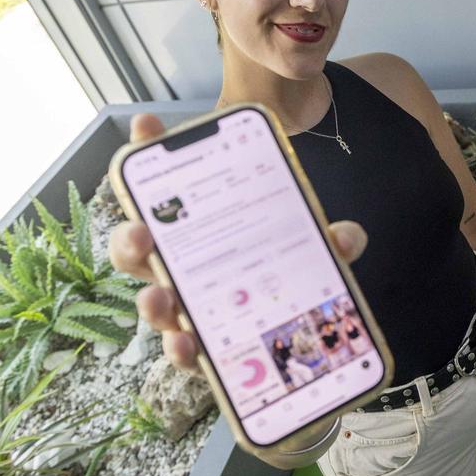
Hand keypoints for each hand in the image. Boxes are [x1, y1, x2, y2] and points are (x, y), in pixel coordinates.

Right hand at [108, 113, 368, 372]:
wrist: (294, 338)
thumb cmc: (285, 274)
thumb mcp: (308, 248)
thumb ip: (325, 239)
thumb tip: (344, 237)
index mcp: (200, 228)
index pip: (168, 182)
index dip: (150, 150)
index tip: (146, 123)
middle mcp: (181, 264)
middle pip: (137, 249)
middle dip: (130, 239)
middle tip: (142, 233)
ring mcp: (186, 307)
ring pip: (154, 302)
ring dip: (152, 300)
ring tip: (162, 297)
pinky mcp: (201, 348)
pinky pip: (184, 351)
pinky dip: (183, 351)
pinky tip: (188, 345)